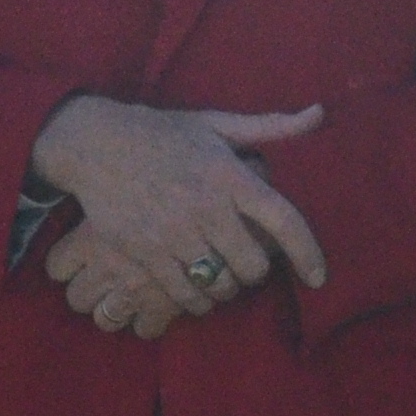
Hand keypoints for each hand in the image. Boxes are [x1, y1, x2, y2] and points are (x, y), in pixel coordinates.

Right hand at [29, 94, 326, 323]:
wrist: (96, 144)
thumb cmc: (163, 134)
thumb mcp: (216, 124)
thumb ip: (270, 126)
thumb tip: (319, 115)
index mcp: (229, 175)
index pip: (284, 220)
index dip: (308, 253)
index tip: (318, 277)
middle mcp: (205, 206)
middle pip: (254, 265)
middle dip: (255, 269)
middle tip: (244, 261)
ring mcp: (173, 233)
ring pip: (221, 285)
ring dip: (226, 288)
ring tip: (219, 275)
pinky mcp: (145, 253)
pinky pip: (185, 296)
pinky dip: (197, 301)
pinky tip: (196, 291)